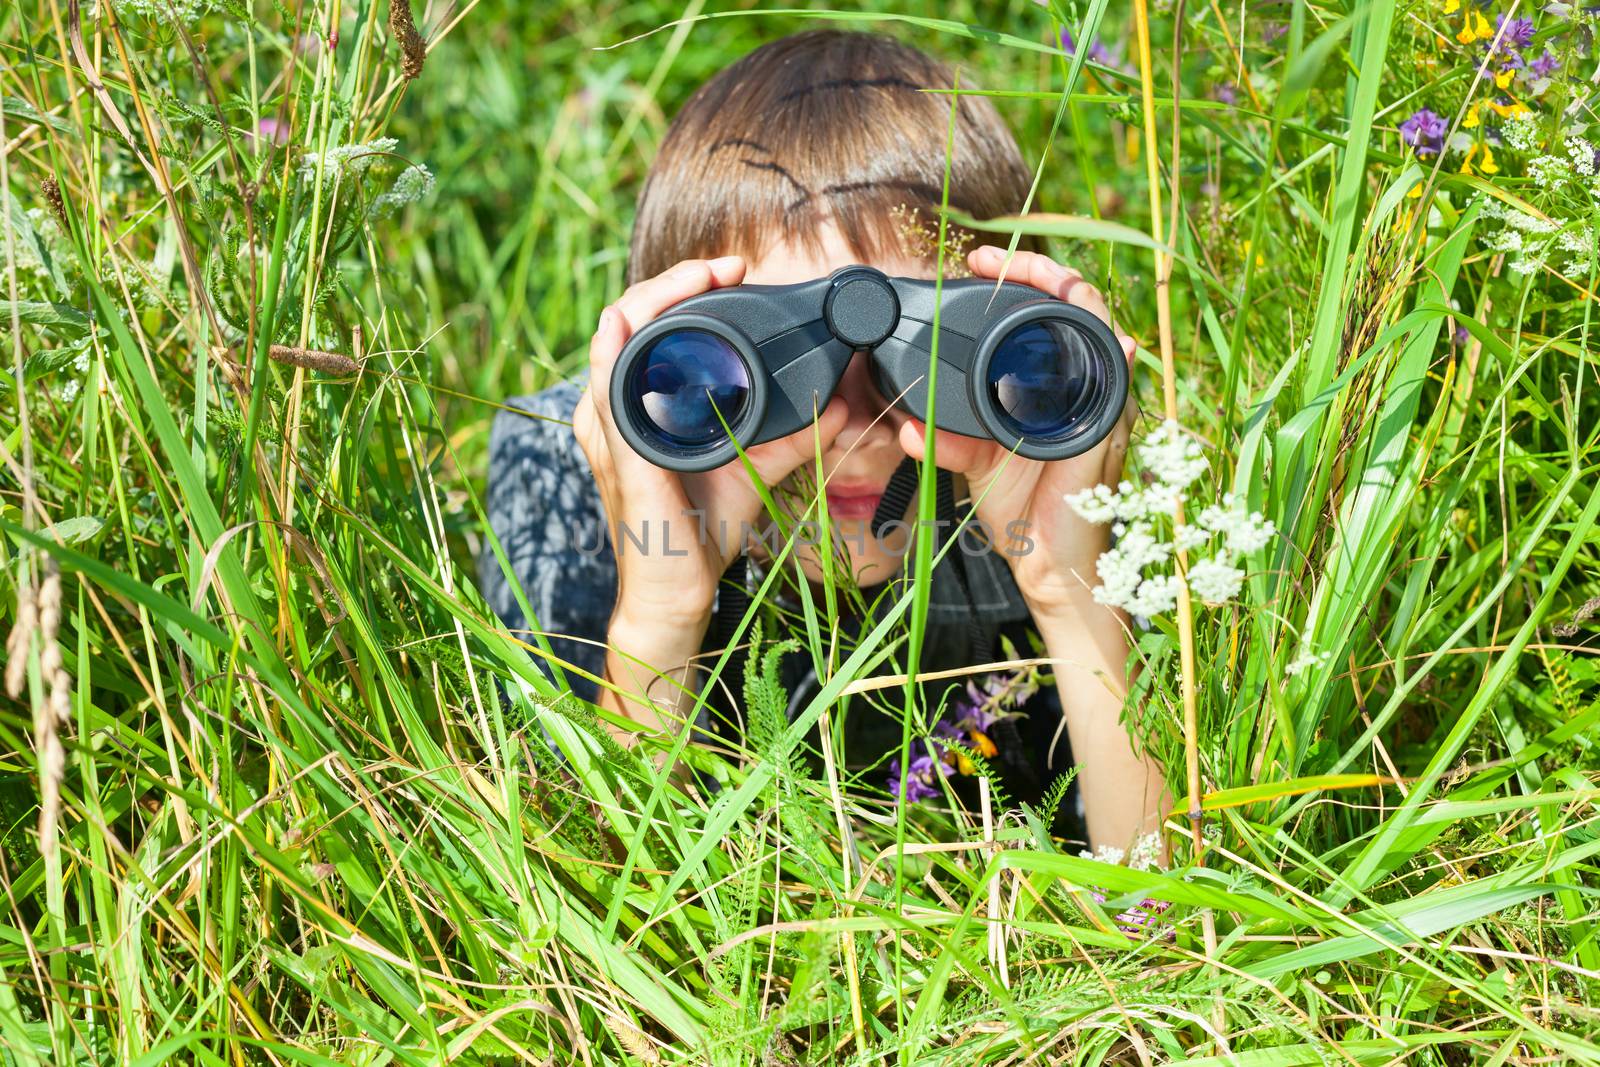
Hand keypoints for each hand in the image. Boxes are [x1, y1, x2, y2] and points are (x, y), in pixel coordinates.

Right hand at [573, 255, 849, 634]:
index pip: (651, 327)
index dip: (684, 290)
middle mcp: (615, 410)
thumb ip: (793, 435)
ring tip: (698, 276)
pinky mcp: (617, 452)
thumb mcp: (753, 468)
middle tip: (724, 268)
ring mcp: (609, 428)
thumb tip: (838, 404)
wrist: (678, 591)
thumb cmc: (701, 532)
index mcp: (640, 406)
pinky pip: (605, 389)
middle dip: (674, 282)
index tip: (732, 272)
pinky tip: (624, 323)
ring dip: (653, 299)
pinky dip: (613, 349)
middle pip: (630, 320)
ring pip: (616, 339)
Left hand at [898, 245, 1137, 624]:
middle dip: (1046, 272)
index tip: (978, 263)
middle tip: (999, 260)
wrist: (1047, 564)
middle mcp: (1086, 388)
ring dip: (1071, 295)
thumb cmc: (1021, 508)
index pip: (1050, 314)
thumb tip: (907, 426)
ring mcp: (1103, 407)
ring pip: (1102, 329)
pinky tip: (1097, 334)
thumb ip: (948, 439)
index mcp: (1056, 386)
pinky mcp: (1107, 433)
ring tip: (1037, 273)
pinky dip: (1102, 351)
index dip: (1022, 279)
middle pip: (1081, 307)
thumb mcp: (976, 463)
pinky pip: (1112, 381)